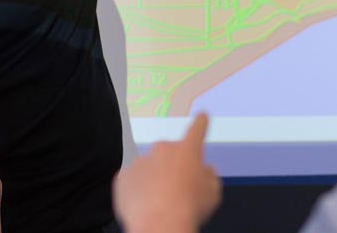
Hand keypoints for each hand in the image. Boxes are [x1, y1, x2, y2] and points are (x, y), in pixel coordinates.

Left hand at [113, 114, 220, 232]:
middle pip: (169, 152)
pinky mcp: (123, 177)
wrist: (159, 224)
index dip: (201, 123)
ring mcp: (140, 161)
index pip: (197, 130)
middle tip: (177, 187)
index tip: (201, 115)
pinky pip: (132, 180)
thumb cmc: (189, 208)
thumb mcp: (212, 192)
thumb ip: (209, 176)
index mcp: (188, 150)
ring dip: (154, 178)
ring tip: (160, 201)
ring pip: (149, 167)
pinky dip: (138, 189)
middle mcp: (163, 150)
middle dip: (173, 165)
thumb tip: (205, 171)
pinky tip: (145, 204)